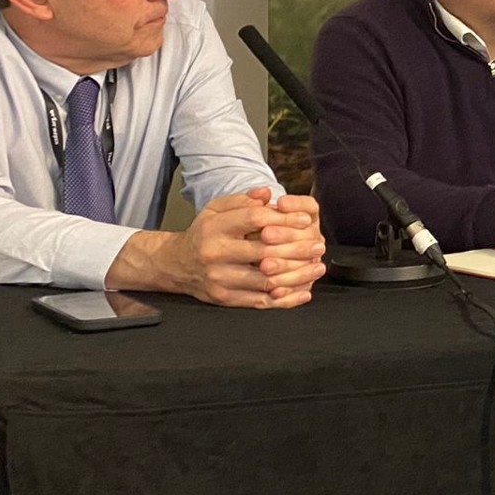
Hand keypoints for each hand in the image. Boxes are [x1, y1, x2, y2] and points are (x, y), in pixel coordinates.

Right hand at [107, 190, 325, 307]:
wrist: (176, 264)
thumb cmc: (204, 234)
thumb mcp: (215, 209)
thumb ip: (242, 200)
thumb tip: (267, 193)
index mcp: (215, 227)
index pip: (254, 219)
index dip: (284, 219)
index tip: (306, 220)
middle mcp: (215, 253)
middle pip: (264, 251)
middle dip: (297, 249)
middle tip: (318, 245)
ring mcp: (220, 278)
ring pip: (265, 280)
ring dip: (297, 275)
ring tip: (317, 267)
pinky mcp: (225, 298)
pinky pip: (259, 301)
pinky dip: (285, 299)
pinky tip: (303, 292)